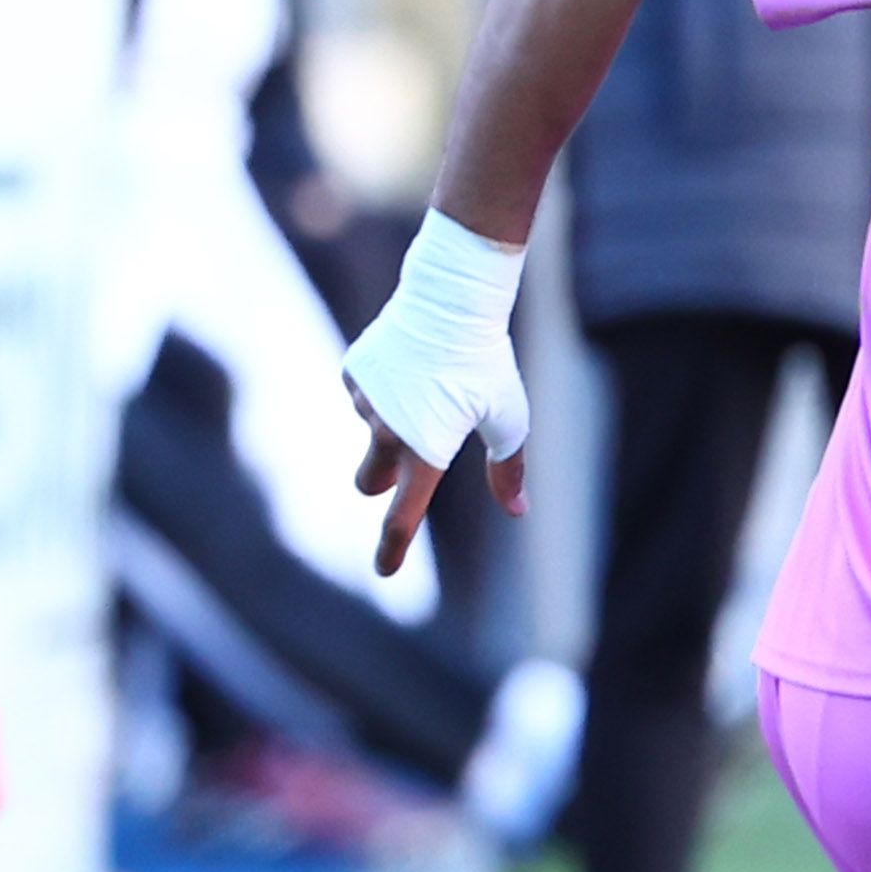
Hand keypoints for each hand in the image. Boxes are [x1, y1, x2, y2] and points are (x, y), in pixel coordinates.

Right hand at [342, 215, 535, 575]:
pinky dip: (384, 388)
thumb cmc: (487, 362)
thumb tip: (518, 510)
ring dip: (392, 420)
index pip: (404, 516)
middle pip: (368, 482)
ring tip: (428, 381)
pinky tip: (409, 361)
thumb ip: (508, 469)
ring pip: (371, 430)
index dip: (393, 548)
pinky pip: (364, 394)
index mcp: (425, 450)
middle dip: (380, 482)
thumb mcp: (509, 418)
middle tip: (409, 455)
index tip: (384, 572)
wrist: (450, 300)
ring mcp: (364, 402)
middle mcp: (386, 432)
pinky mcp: (352, 373)